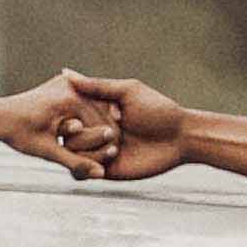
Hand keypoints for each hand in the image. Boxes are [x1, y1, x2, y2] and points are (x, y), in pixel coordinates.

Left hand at [0, 70, 118, 166]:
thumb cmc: (17, 133)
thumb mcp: (46, 150)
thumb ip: (75, 162)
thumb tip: (100, 175)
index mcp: (69, 98)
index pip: (99, 122)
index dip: (106, 142)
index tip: (115, 157)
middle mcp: (71, 86)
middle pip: (99, 114)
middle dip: (104, 134)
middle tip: (116, 153)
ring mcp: (67, 83)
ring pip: (93, 108)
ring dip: (98, 126)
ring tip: (108, 145)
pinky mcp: (63, 85)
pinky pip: (83, 104)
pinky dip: (88, 118)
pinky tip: (95, 133)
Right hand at [58, 70, 187, 182]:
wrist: (180, 139)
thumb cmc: (158, 110)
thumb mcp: (127, 92)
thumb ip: (96, 86)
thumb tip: (66, 73)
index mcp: (96, 110)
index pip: (68, 113)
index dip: (68, 116)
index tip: (79, 118)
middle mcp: (94, 130)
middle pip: (67, 135)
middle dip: (83, 134)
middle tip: (111, 132)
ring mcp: (98, 150)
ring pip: (72, 154)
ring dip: (90, 150)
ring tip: (117, 147)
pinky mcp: (105, 170)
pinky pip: (82, 173)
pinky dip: (88, 168)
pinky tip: (112, 157)